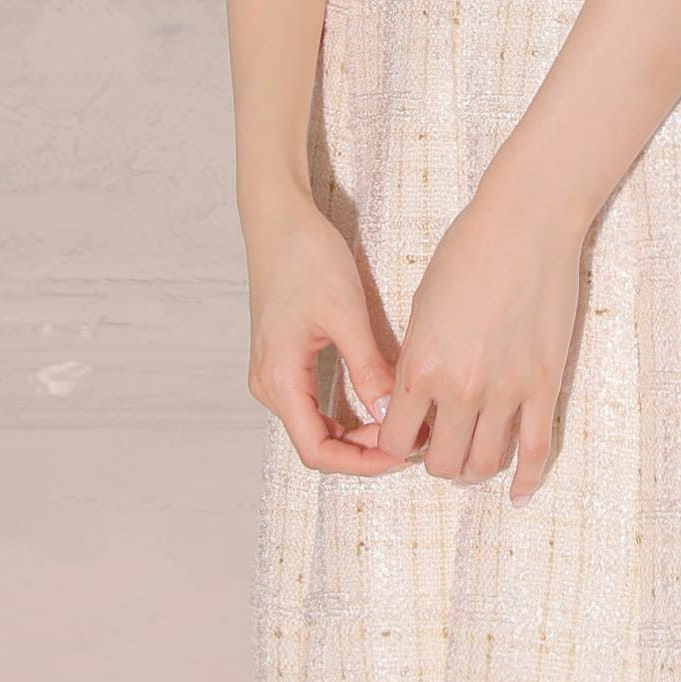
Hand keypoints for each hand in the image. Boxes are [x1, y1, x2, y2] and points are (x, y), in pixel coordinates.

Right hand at [244, 184, 406, 476]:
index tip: (402, 453)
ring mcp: (274, 373)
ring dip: (356, 431)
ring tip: (400, 421)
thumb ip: (368, 369)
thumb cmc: (306, 257)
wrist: (278, 219)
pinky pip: (314, 402)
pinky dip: (345, 410)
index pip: (318, 450)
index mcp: (280, 380)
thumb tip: (392, 416)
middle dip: (363, 449)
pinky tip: (378, 399)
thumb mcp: (345, 313)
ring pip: (316, 424)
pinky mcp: (284, 359)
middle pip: (316, 442)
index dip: (361, 462)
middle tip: (410, 438)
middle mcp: (270, 385)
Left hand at [377, 173, 586, 504]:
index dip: (397, 446)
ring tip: (475, 454)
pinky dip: (526, 479)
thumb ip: (416, 360)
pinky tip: (519, 493)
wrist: (525, 224)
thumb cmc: (468, 252)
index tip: (406, 436)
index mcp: (420, 367)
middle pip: (442, 464)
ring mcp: (506, 391)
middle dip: (437, 460)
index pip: (396, 442)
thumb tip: (418, 400)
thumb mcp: (422, 306)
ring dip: (475, 468)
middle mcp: (459, 389)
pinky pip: (536, 450)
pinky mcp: (544, 384)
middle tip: (443, 442)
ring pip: (485, 464)